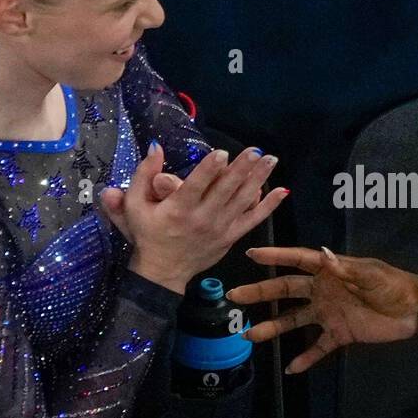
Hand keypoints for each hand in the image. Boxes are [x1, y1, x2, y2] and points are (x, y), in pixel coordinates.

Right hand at [101, 143, 286, 292]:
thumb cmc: (148, 234)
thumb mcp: (135, 205)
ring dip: (258, 179)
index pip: (196, 185)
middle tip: (256, 150)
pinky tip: (282, 191)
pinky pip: (253, 220)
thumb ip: (143, 175)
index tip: (222, 152)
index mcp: (178, 209)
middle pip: (225, 190)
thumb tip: (156, 146)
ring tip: (271, 160)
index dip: (209, 169)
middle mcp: (202, 218)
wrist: (163, 271)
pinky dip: (269, 206)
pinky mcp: (231, 237)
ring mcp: (220, 228)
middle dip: (242, 169)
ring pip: (243, 201)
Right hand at [226, 246, 417, 373]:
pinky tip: (290, 369)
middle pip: (285, 290)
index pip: (297, 261)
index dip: (275, 256)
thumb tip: (321, 255)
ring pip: (293, 320)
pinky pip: (318, 347)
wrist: (414, 310)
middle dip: (260, 292)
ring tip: (249, 334)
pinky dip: (305, 358)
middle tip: (234, 296)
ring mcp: (328, 314)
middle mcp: (323, 291)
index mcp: (329, 271)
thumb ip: (344, 269)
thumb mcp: (370, 274)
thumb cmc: (393, 286)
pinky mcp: (340, 334)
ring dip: (272, 327)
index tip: (250, 254)